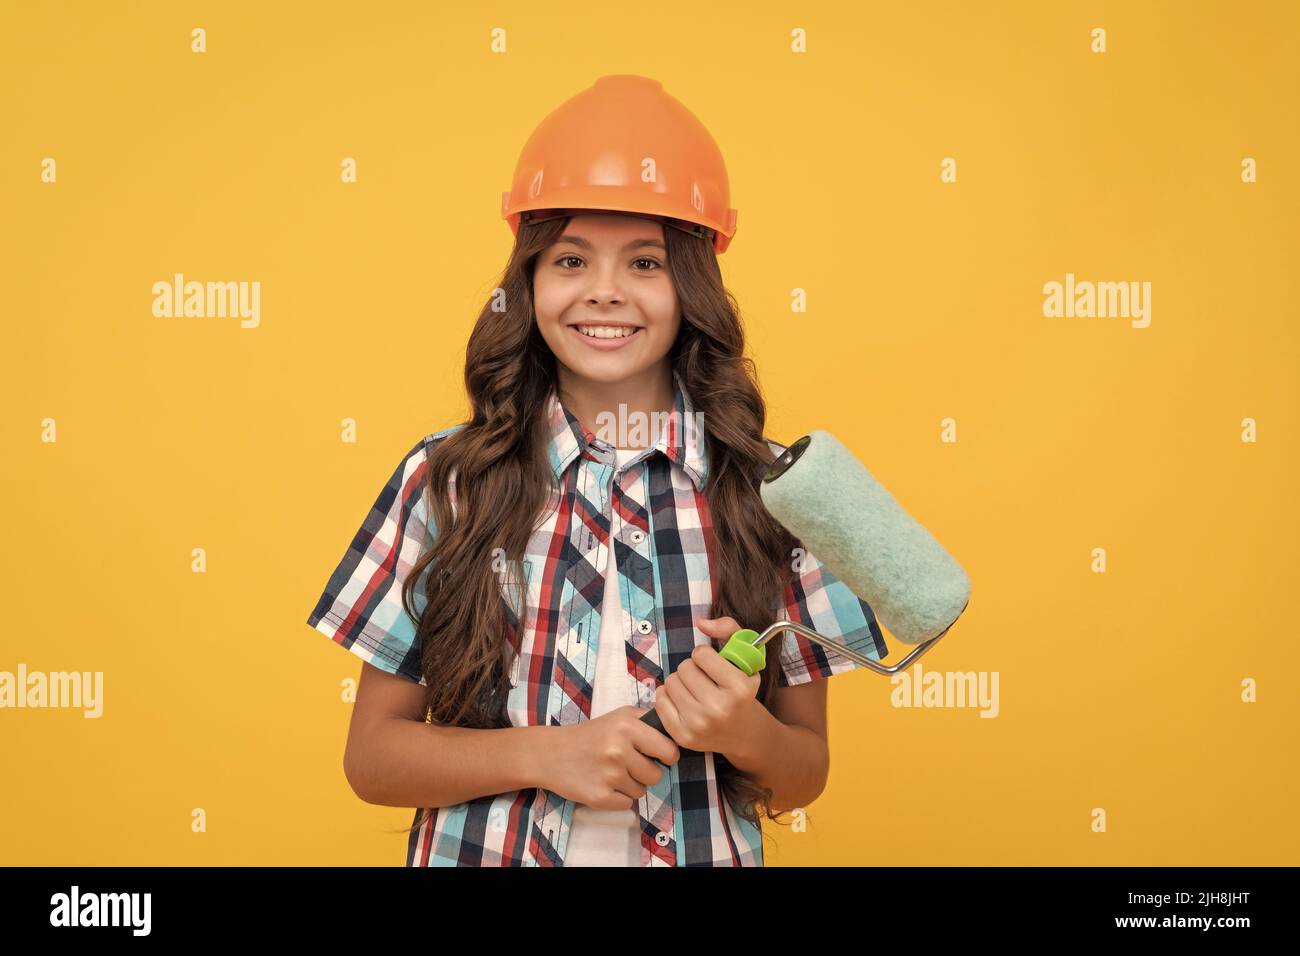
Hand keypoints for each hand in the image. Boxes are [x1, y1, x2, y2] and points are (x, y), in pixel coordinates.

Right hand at [543, 706, 679, 810]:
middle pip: (656, 775)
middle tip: (627, 764)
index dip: (667, 755)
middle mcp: (619, 750)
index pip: (668, 750)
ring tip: (611, 772)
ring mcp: (609, 775)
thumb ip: (648, 721)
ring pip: (642, 791)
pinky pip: (627, 805)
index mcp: (627, 726)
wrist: (550, 754)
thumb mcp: (619, 716)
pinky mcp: (599, 797)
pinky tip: (603, 784)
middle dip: (646, 772)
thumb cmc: (591, 735)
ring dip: (630, 785)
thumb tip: (677, 733)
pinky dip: (618, 798)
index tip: (658, 755)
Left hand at [653, 615, 762, 754]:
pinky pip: (660, 700)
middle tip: (704, 680)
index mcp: (738, 687)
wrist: (746, 734)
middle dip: (692, 669)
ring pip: (670, 682)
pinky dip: (668, 696)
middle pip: (684, 668)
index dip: (705, 656)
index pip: (700, 654)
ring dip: (680, 682)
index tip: (714, 666)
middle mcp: (719, 708)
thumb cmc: (742, 692)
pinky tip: (683, 701)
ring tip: (695, 690)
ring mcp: (699, 724)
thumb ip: (729, 629)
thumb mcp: (746, 658)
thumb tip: (701, 623)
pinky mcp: (683, 736)